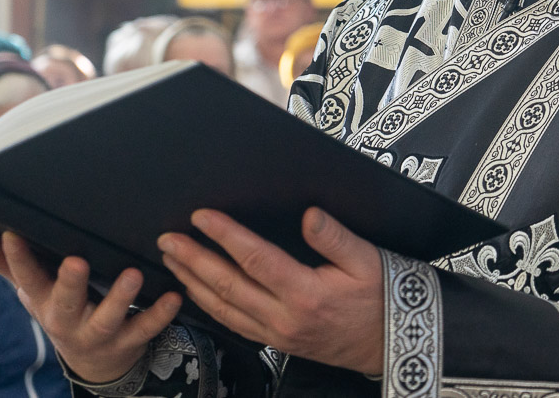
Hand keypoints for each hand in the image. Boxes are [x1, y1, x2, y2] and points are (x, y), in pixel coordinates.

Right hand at [0, 231, 180, 383]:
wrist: (95, 361)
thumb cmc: (62, 308)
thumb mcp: (34, 290)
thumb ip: (6, 264)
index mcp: (44, 302)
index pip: (26, 279)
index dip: (17, 259)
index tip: (13, 233)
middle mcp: (69, 320)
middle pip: (67, 303)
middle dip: (70, 284)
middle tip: (76, 261)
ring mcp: (100, 333)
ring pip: (109, 318)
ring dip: (121, 298)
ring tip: (133, 274)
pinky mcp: (130, 340)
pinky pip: (146, 329)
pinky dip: (160, 314)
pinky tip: (174, 295)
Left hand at [159, 207, 384, 375]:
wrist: (390, 343)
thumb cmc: (382, 297)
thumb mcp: (368, 260)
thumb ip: (336, 237)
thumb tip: (309, 214)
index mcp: (306, 294)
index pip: (255, 259)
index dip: (225, 235)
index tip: (202, 217)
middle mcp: (285, 318)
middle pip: (228, 285)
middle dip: (194, 259)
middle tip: (168, 239)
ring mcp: (277, 334)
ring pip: (224, 309)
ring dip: (193, 282)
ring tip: (173, 259)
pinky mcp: (276, 343)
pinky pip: (234, 325)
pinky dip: (209, 307)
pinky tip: (196, 292)